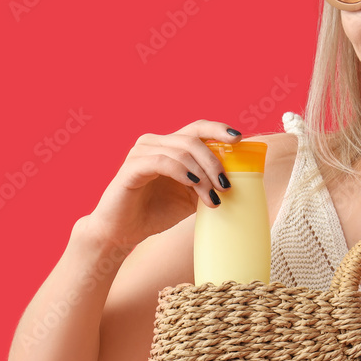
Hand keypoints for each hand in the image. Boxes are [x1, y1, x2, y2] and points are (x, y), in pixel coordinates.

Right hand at [85, 120, 239, 248]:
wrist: (121, 232)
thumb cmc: (154, 213)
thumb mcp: (188, 197)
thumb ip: (206, 184)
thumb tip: (234, 179)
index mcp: (168, 146)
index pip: (197, 128)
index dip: (218, 129)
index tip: (239, 139)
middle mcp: (154, 143)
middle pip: (192, 139)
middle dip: (214, 162)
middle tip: (225, 186)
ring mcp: (141, 152)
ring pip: (181, 151)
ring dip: (202, 174)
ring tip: (212, 196)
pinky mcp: (132, 167)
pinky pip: (163, 162)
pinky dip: (182, 172)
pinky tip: (193, 186)